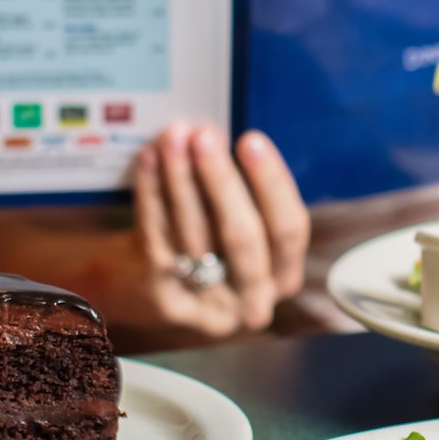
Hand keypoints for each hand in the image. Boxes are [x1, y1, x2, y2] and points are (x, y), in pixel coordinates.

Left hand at [132, 123, 309, 337]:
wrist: (149, 291)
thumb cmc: (209, 241)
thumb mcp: (240, 226)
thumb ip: (246, 194)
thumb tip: (223, 139)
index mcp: (284, 275)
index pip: (288, 228)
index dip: (271, 182)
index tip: (251, 139)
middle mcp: (252, 298)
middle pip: (242, 235)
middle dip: (222, 179)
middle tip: (205, 136)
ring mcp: (208, 303)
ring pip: (194, 232)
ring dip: (181, 177)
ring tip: (174, 138)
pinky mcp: (164, 298)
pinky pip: (157, 237)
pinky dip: (152, 192)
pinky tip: (150, 158)